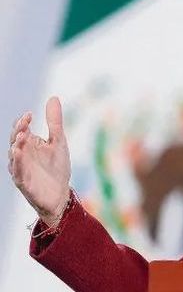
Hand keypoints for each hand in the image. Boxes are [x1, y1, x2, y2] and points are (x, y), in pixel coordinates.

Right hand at [7, 96, 70, 226]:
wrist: (61, 194)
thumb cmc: (56, 167)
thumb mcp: (58, 141)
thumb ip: (54, 122)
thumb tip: (53, 97)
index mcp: (29, 144)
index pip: (21, 129)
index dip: (23, 121)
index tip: (31, 114)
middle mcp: (21, 154)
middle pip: (15, 139)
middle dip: (18, 131)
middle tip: (24, 123)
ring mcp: (20, 168)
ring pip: (14, 155)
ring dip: (16, 145)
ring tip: (22, 136)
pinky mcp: (22, 181)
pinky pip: (17, 171)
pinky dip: (17, 162)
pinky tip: (18, 153)